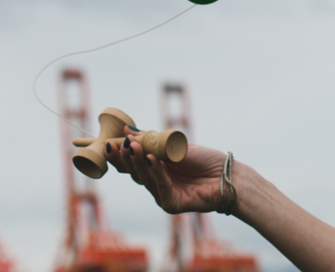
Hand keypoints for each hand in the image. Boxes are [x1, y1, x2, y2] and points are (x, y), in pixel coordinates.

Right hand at [104, 125, 226, 213]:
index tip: (108, 143)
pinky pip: (160, 187)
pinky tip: (152, 159)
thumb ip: (150, 140)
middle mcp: (155, 180)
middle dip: (124, 158)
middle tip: (119, 144)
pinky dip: (156, 172)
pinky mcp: (171, 204)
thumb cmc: (204, 159)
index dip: (118, 154)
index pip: (130, 161)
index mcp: (154, 166)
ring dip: (138, 162)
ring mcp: (162, 194)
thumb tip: (126, 129)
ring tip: (134, 147)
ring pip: (144, 178)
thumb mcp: (173, 145)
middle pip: (133, 171)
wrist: (226, 174)